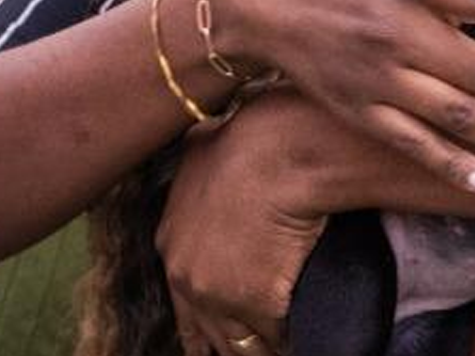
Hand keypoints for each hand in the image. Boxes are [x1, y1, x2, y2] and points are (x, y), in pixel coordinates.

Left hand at [158, 93, 324, 355]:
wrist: (281, 151)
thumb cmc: (250, 140)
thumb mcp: (203, 147)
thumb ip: (198, 165)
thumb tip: (204, 145)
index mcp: (171, 243)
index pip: (183, 302)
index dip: (205, 321)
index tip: (218, 334)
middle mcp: (187, 277)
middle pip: (207, 335)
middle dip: (229, 344)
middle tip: (250, 347)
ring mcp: (220, 296)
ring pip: (240, 346)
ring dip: (260, 348)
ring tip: (276, 348)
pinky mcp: (258, 306)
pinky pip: (278, 338)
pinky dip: (292, 340)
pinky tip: (303, 342)